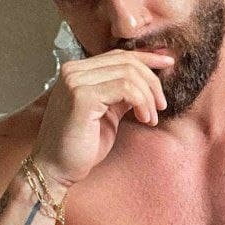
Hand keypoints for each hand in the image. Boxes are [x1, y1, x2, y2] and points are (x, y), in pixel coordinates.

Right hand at [32, 49, 173, 189]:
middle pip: (127, 62)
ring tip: (151, 118)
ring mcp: (75, 82)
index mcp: (78, 71)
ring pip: (129, 74)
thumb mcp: (109, 112)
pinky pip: (125, 89)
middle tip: (161, 106)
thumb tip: (149, 76)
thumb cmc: (81, 145)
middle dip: (152, 82)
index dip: (147, 57)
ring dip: (148, 97)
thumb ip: (124, 92)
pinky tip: (144, 120)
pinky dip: (141, 103)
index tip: (169, 62)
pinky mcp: (81, 97)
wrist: (56, 170)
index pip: (119, 55)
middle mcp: (73, 71)